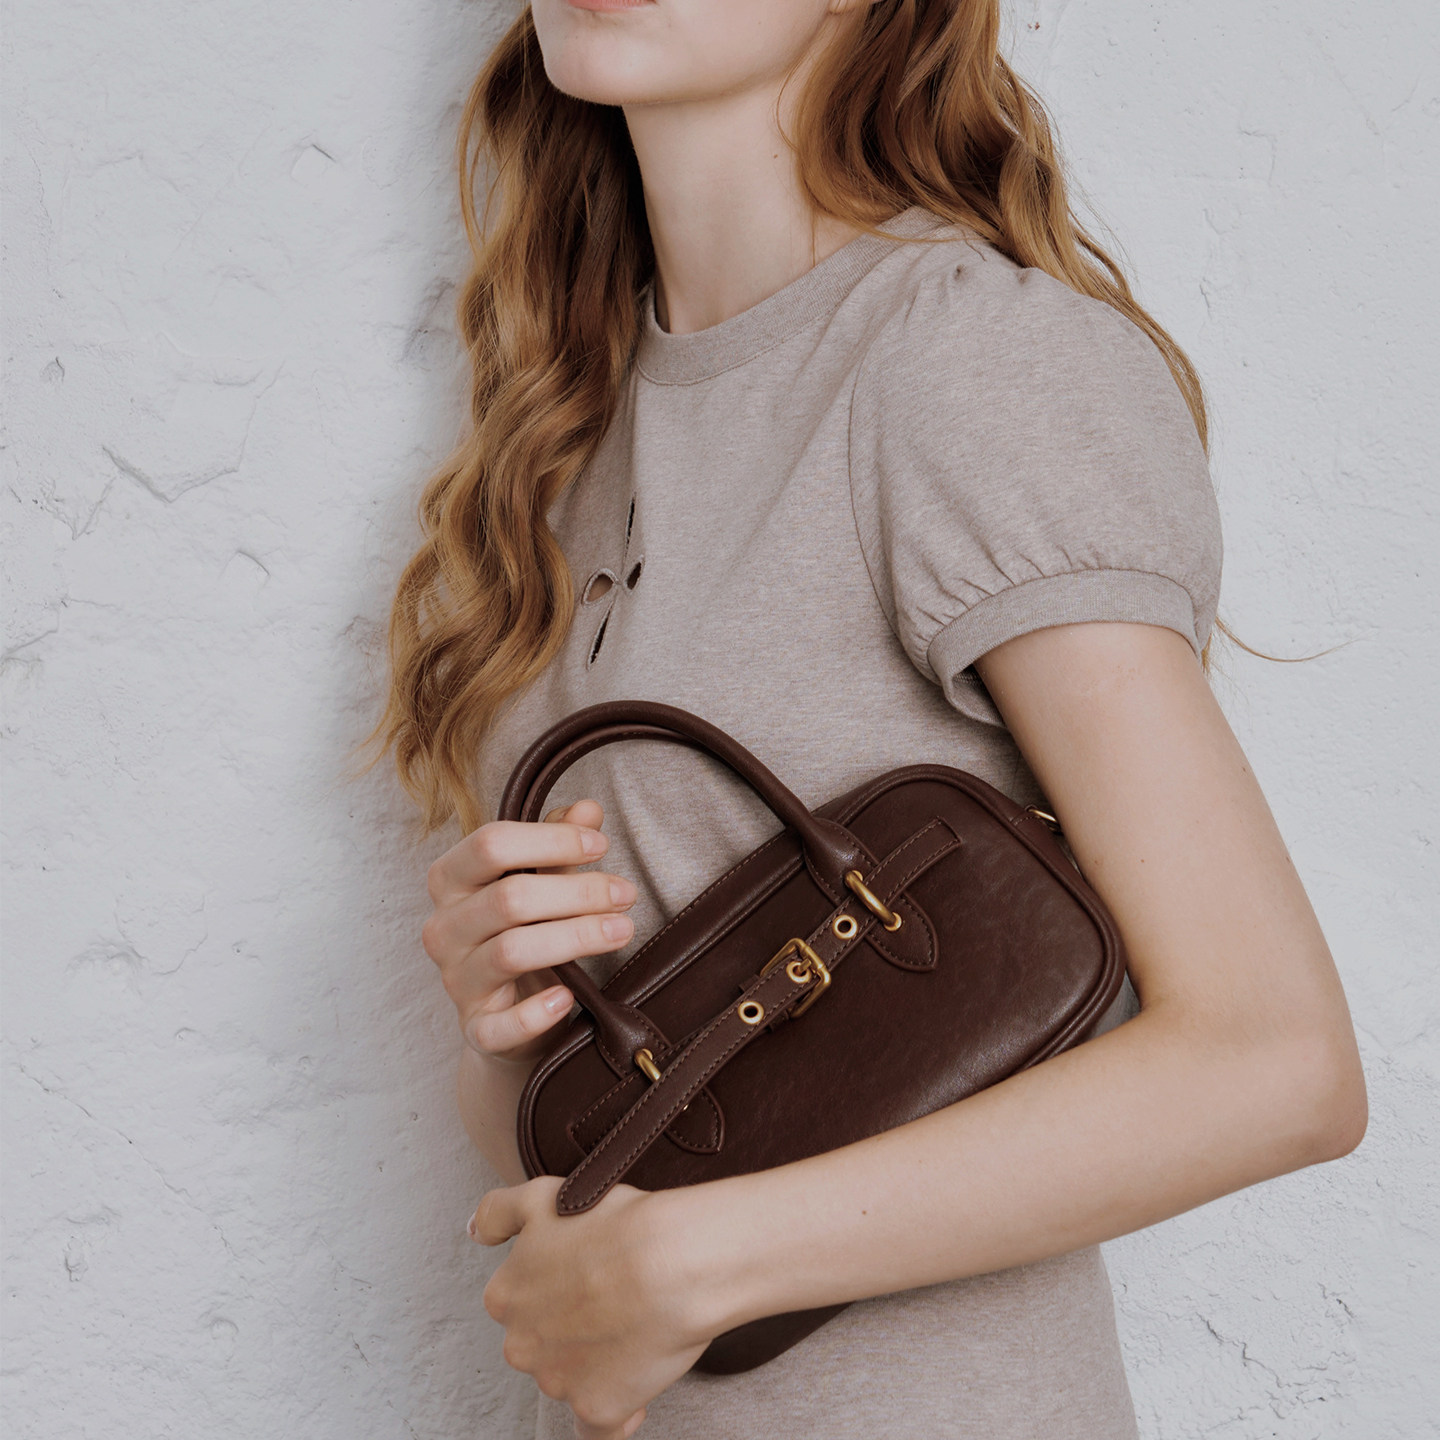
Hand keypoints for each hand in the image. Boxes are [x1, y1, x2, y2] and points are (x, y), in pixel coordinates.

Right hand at [422, 800, 637, 1065]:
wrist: (509, 1014)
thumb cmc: (525, 931)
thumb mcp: (539, 882)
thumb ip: (558, 848)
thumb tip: (588, 809)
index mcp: (450, 880)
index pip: (491, 844)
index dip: (551, 839)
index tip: (601, 845)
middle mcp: (444, 928)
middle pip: (509, 898)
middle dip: (578, 891)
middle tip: (626, 893)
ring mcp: (456, 981)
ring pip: (512, 951)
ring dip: (577, 937)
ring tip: (622, 930)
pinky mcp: (477, 1029)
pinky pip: (501, 1026)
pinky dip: (535, 1014)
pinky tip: (568, 998)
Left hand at [470, 1177, 712, 1438]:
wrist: (672, 1263)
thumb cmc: (616, 1225)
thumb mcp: (543, 1196)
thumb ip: (496, 1213)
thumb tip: (474, 1233)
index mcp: (505, 1296)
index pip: (522, 1300)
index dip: (558, 1284)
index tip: (588, 1270)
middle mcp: (521, 1346)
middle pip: (542, 1342)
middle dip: (572, 1326)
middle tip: (615, 1296)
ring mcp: (556, 1382)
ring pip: (570, 1379)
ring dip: (597, 1362)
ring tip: (637, 1326)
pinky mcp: (596, 1410)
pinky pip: (598, 1428)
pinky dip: (613, 1417)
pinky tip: (633, 1392)